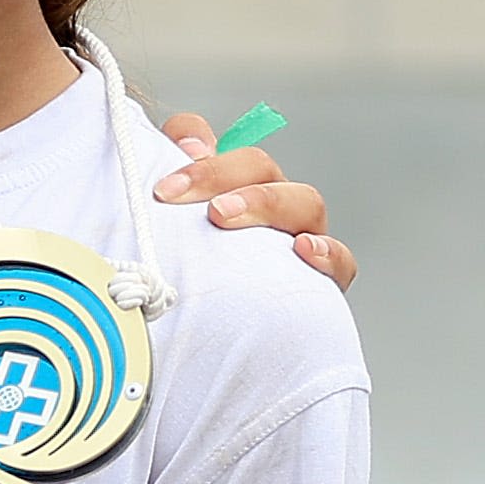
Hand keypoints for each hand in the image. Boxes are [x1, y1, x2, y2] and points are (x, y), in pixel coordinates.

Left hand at [155, 110, 355, 290]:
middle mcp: (262, 202)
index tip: (165, 164)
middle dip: (218, 174)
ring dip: (264, 201)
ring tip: (223, 216)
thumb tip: (153, 160)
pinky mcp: (320, 279)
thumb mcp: (148, 245)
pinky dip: (327, 252)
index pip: (206, 143)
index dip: (190, 139)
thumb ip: (144, 203)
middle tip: (175, 193)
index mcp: (220, 186)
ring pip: (303, 201)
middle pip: (258, 165)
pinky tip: (303, 251)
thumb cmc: (170, 288)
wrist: (199, 344)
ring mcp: (296, 236)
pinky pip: (339, 261)